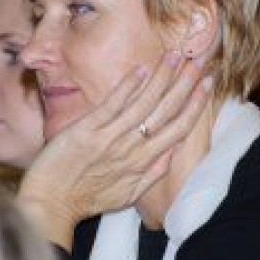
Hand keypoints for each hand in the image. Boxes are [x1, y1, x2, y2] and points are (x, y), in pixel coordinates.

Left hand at [18, 49, 211, 249]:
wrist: (51, 204)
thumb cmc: (87, 200)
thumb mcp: (127, 195)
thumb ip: (152, 173)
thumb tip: (172, 152)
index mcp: (144, 163)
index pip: (178, 128)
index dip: (195, 104)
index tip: (208, 83)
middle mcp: (132, 148)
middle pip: (166, 111)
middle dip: (185, 84)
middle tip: (198, 60)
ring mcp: (110, 138)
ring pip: (144, 103)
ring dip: (161, 77)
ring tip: (175, 55)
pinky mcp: (88, 130)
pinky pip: (112, 105)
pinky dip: (128, 86)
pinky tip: (142, 69)